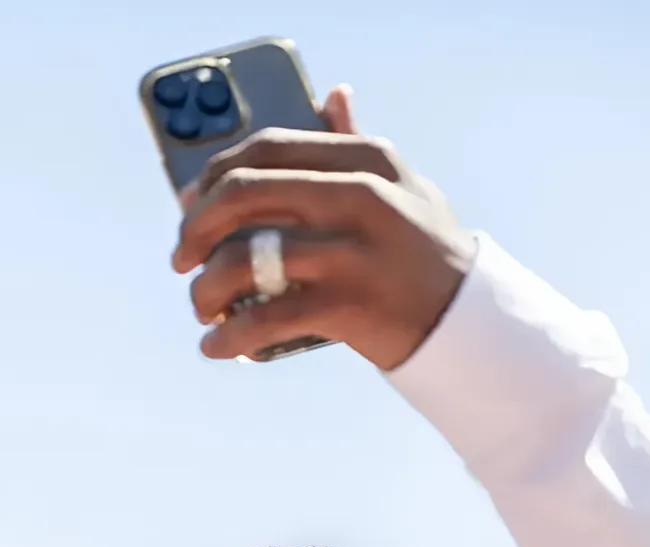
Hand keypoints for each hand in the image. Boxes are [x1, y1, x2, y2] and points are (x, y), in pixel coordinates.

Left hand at [172, 87, 476, 371]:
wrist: (467, 319)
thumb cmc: (422, 251)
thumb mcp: (402, 184)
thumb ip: (358, 143)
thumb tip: (332, 95)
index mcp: (364, 159)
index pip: (265, 149)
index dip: (212, 177)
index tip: (189, 206)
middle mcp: (357, 195)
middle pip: (243, 194)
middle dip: (195, 229)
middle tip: (181, 259)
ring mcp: (352, 251)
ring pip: (244, 259)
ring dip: (205, 290)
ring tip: (202, 307)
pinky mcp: (347, 306)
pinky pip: (264, 320)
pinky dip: (229, 337)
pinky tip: (216, 346)